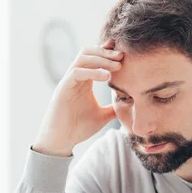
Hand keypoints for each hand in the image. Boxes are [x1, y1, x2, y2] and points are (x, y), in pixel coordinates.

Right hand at [33, 41, 122, 156]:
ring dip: (100, 59)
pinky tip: (106, 77)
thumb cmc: (78, 128)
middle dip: (106, 52)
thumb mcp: (102, 116)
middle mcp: (75, 78)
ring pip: (82, 58)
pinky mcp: (63, 89)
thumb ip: (113, 109)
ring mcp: (68, 82)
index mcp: (84, 81)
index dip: (108, 52)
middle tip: (122, 56)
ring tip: (116, 66)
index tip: (124, 55)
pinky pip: (76, 72)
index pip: (95, 58)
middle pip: (88, 52)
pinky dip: (92, 72)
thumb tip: (129, 107)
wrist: (62, 141)